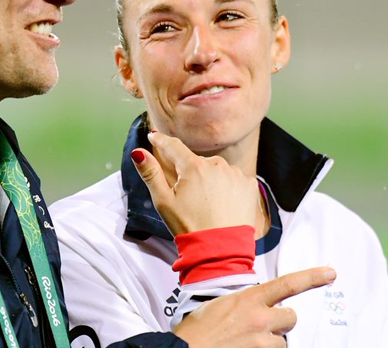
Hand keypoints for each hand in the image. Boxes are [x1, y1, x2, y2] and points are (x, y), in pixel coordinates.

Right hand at [131, 132, 258, 235]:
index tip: (155, 136)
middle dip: (189, 173)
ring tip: (206, 204)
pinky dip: (227, 187)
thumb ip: (150, 173)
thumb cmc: (189, 227)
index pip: (173, 146)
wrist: (220, 251)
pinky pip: (234, 179)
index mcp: (193, 167)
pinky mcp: (249, 185)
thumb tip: (138, 152)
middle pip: (196, 162)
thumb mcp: (163, 201)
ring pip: (216, 170)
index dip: (162, 141)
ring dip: (209, 180)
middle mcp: (217, 165)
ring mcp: (235, 174)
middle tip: (187, 196)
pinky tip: (222, 204)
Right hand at [174, 267, 336, 347]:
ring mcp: (262, 342)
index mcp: (248, 299)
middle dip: (281, 322)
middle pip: (291, 317)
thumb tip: (257, 305)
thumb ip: (243, 302)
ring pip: (283, 341)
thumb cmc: (196, 331)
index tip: (330, 273)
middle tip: (261, 328)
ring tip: (246, 343)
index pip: (287, 283)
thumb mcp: (218, 305)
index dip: (312, 277)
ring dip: (270, 343)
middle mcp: (260, 318)